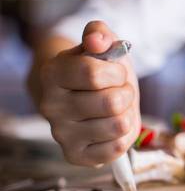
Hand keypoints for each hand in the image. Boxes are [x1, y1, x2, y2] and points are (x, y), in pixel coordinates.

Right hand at [38, 21, 140, 165]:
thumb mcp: (100, 45)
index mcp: (53, 73)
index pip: (94, 74)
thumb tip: (97, 40)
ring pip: (118, 125)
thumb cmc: (97, 68)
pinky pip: (117, 148)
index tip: (116, 72)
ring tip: (116, 108)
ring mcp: (61, 134)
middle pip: (111, 102)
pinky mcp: (75, 156)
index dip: (116, 72)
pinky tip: (113, 127)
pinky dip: (125, 136)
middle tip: (118, 91)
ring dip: (128, 114)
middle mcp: (51, 106)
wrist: (84, 95)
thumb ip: (100, 34)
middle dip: (126, 93)